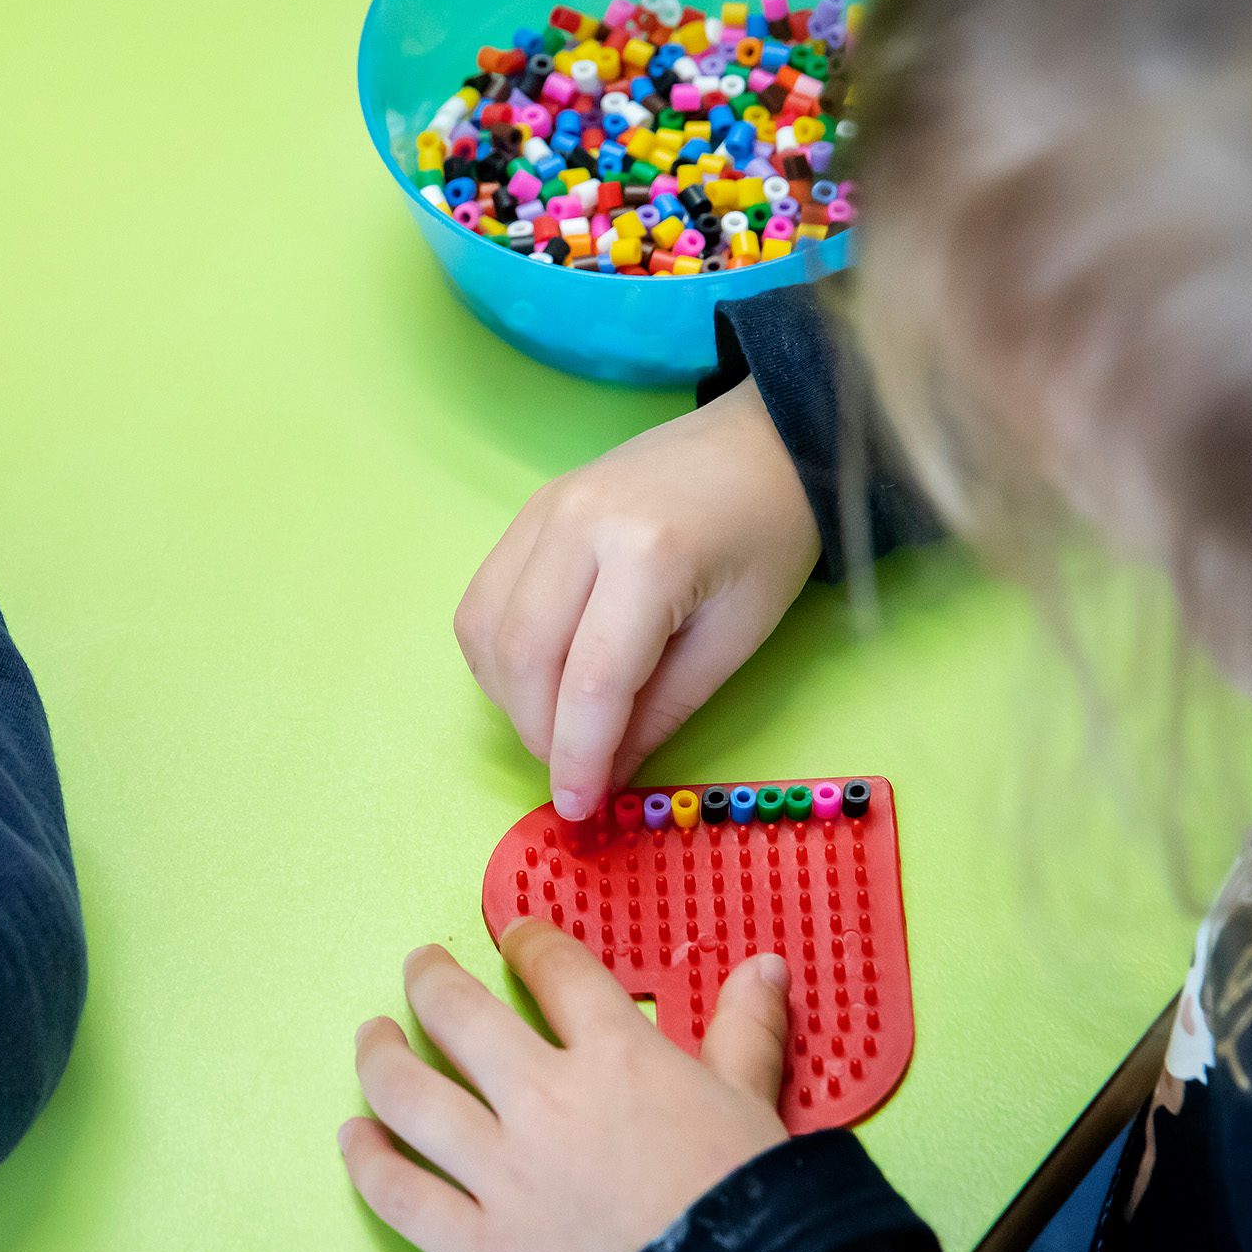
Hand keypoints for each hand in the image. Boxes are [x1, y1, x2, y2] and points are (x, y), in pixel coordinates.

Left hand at [341, 923, 789, 1251]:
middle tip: (419, 967)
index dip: (529, 944)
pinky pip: (400, 1193)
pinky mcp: (478, 1246)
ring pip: (410, 1094)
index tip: (514, 937)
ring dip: (380, 1056)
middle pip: (459, 1015)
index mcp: (617, 1057)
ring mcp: (501, 1173)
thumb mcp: (756, 1108)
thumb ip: (747, 1034)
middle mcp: (544, 1100)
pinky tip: (353, 1135)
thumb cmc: (757, 1210)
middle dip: (430, 980)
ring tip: (372, 1037)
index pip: (557, 973)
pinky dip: (367, 1160)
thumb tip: (764, 965)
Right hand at [455, 377, 818, 820]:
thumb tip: (604, 774)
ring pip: (487, 633)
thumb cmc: (767, 538)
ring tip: (559, 725)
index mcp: (650, 553)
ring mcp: (542, 510)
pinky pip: (483, 601)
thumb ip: (664, 709)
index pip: (591, 680)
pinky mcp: (527, 511)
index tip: (579, 809)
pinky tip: (539, 676)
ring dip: (511, 699)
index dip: (577, 756)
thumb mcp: (736, 635)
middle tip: (575, 772)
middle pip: (524, 658)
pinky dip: (499, 656)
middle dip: (540, 734)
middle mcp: (578, 524)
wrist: (762, 441)